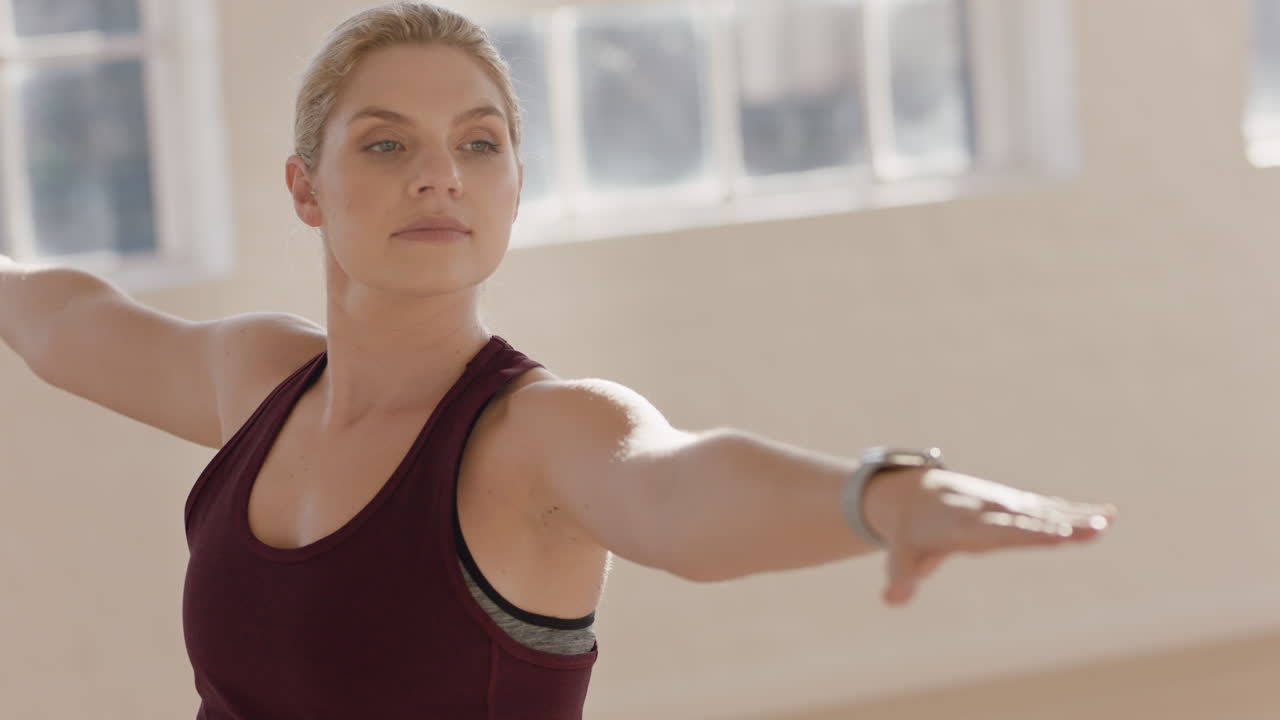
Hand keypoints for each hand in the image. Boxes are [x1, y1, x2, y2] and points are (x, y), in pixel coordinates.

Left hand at [864, 468, 1115, 605]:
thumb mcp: (898, 554)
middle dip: (1058, 525)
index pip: (999, 530)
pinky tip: (1106, 515)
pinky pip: (1046, 508)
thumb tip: (892, 599)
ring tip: (1107, 522)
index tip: (1055, 534)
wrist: (909, 492)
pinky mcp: (1013, 504)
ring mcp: (1003, 504)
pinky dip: (1074, 510)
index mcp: (963, 524)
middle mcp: (988, 510)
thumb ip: (901, 576)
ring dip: (1075, 516)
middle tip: (1093, 530)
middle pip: (1028, 519)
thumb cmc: (907, 531)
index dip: (1027, 532)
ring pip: (1043, 511)